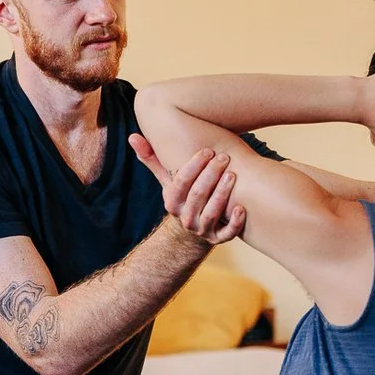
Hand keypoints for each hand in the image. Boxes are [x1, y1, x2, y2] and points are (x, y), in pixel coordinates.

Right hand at [130, 135, 248, 246]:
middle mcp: (185, 217)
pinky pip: (227, 233)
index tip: (207, 151)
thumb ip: (153, 159)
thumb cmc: (183, 196)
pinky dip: (234, 222)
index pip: (180, 183)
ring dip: (222, 194)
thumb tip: (132, 137)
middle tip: (224, 158)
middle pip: (197, 195)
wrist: (193, 231)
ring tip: (232, 175)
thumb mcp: (167, 180)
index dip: (194, 166)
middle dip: (211, 175)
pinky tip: (241, 208)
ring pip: (212, 212)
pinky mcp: (218, 238)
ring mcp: (202, 229)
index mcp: (172, 202)